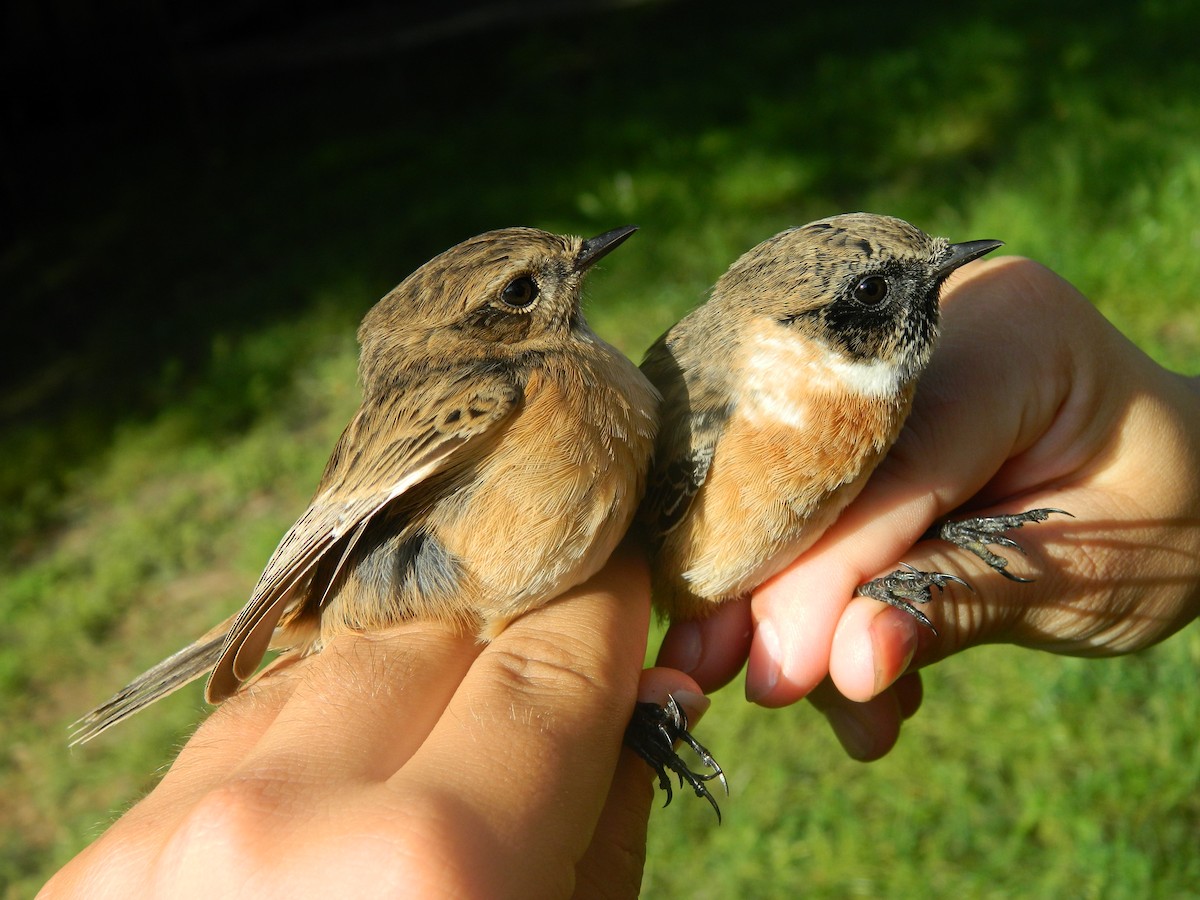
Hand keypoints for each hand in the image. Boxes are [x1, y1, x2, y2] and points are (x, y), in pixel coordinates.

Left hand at [44, 548, 704, 898]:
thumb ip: (601, 827)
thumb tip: (635, 695)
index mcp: (437, 873)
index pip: (547, 657)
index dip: (600, 604)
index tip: (621, 575)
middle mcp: (287, 825)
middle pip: (431, 634)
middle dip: (504, 623)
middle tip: (547, 633)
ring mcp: (165, 841)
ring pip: (325, 667)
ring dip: (405, 669)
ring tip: (452, 707)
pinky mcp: (94, 867)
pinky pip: (236, 736)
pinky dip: (312, 726)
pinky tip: (350, 766)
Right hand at [658, 256, 1199, 757]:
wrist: (1181, 486)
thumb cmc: (1162, 522)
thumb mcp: (1081, 579)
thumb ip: (955, 606)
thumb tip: (843, 663)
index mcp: (1011, 332)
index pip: (888, 461)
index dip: (824, 571)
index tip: (777, 673)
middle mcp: (929, 320)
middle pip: (816, 463)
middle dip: (778, 583)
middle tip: (738, 679)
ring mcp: (887, 355)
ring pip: (801, 484)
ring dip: (805, 601)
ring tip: (857, 710)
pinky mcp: (861, 400)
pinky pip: (816, 490)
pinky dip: (825, 581)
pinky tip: (861, 661)